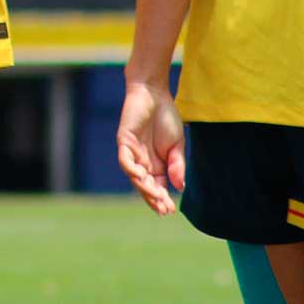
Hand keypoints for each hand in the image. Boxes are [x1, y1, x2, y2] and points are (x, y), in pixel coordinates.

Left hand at [117, 81, 186, 215]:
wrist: (155, 94)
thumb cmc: (166, 118)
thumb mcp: (177, 145)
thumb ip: (177, 166)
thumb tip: (180, 187)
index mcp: (155, 165)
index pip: (157, 187)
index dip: (162, 199)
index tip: (170, 210)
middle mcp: (142, 162)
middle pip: (145, 185)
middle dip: (153, 198)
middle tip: (163, 209)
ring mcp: (132, 153)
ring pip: (134, 176)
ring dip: (144, 188)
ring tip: (155, 197)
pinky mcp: (124, 141)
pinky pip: (125, 159)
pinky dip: (131, 168)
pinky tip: (140, 176)